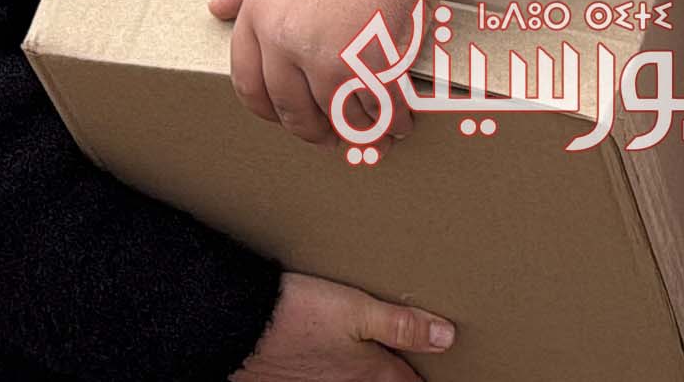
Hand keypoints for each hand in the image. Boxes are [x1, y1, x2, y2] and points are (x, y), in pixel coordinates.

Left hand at [210, 0, 446, 145]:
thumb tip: (218, 6)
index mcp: (259, 14)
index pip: (248, 81)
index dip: (267, 107)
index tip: (285, 115)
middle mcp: (284, 41)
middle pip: (290, 108)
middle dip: (312, 129)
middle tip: (329, 133)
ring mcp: (325, 56)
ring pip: (334, 115)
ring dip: (356, 129)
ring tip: (374, 131)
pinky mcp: (366, 63)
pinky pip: (375, 109)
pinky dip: (391, 121)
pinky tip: (401, 120)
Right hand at [232, 273, 454, 380]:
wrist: (237, 325)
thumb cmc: (299, 313)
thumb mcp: (358, 310)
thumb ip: (401, 325)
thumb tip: (446, 338)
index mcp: (367, 371)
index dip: (419, 381)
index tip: (427, 378)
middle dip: (391, 376)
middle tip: (403, 369)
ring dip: (358, 374)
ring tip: (366, 363)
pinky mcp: (286, 379)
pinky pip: (316, 378)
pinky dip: (328, 371)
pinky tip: (323, 361)